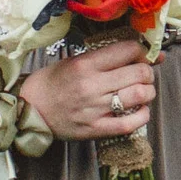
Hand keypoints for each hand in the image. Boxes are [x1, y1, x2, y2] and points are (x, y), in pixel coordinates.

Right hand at [17, 39, 153, 140]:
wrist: (31, 110)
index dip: (142, 51)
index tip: (141, 55)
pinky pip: (130, 123)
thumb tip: (140, 52)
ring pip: (140, 95)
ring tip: (143, 91)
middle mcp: (92, 85)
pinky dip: (143, 115)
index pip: (128, 50)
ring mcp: (95, 109)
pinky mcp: (96, 129)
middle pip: (139, 72)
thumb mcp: (75, 61)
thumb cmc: (53, 83)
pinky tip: (140, 110)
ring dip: (148, 91)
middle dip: (148, 71)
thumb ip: (106, 57)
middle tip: (143, 73)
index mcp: (86, 64)